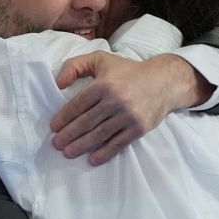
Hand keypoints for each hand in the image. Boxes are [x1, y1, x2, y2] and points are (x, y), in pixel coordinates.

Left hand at [51, 52, 210, 165]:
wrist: (164, 81)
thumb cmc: (128, 71)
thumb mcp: (100, 59)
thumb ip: (75, 66)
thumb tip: (58, 83)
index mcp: (104, 84)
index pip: (78, 104)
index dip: (64, 117)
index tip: (54, 127)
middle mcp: (115, 100)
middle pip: (86, 122)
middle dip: (69, 135)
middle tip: (56, 144)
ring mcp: (128, 116)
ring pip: (99, 134)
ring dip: (81, 146)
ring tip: (68, 153)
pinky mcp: (138, 128)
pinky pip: (118, 143)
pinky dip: (104, 153)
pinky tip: (92, 159)